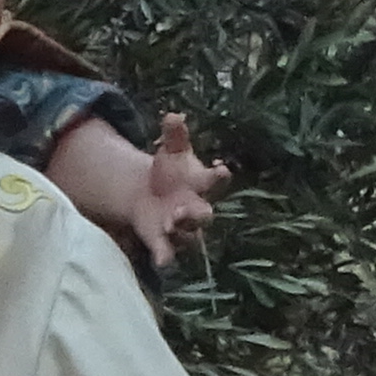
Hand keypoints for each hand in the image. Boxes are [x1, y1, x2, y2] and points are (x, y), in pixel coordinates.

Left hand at [53, 112, 230, 271]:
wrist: (152, 195)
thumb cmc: (171, 170)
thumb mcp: (170, 151)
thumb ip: (173, 135)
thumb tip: (173, 115)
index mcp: (201, 184)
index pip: (216, 181)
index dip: (220, 176)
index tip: (222, 168)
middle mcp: (196, 209)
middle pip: (204, 215)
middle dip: (196, 214)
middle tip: (183, 209)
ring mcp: (182, 228)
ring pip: (188, 237)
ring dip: (180, 231)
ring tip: (168, 224)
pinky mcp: (164, 241)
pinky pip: (168, 253)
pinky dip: (165, 257)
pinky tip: (161, 261)